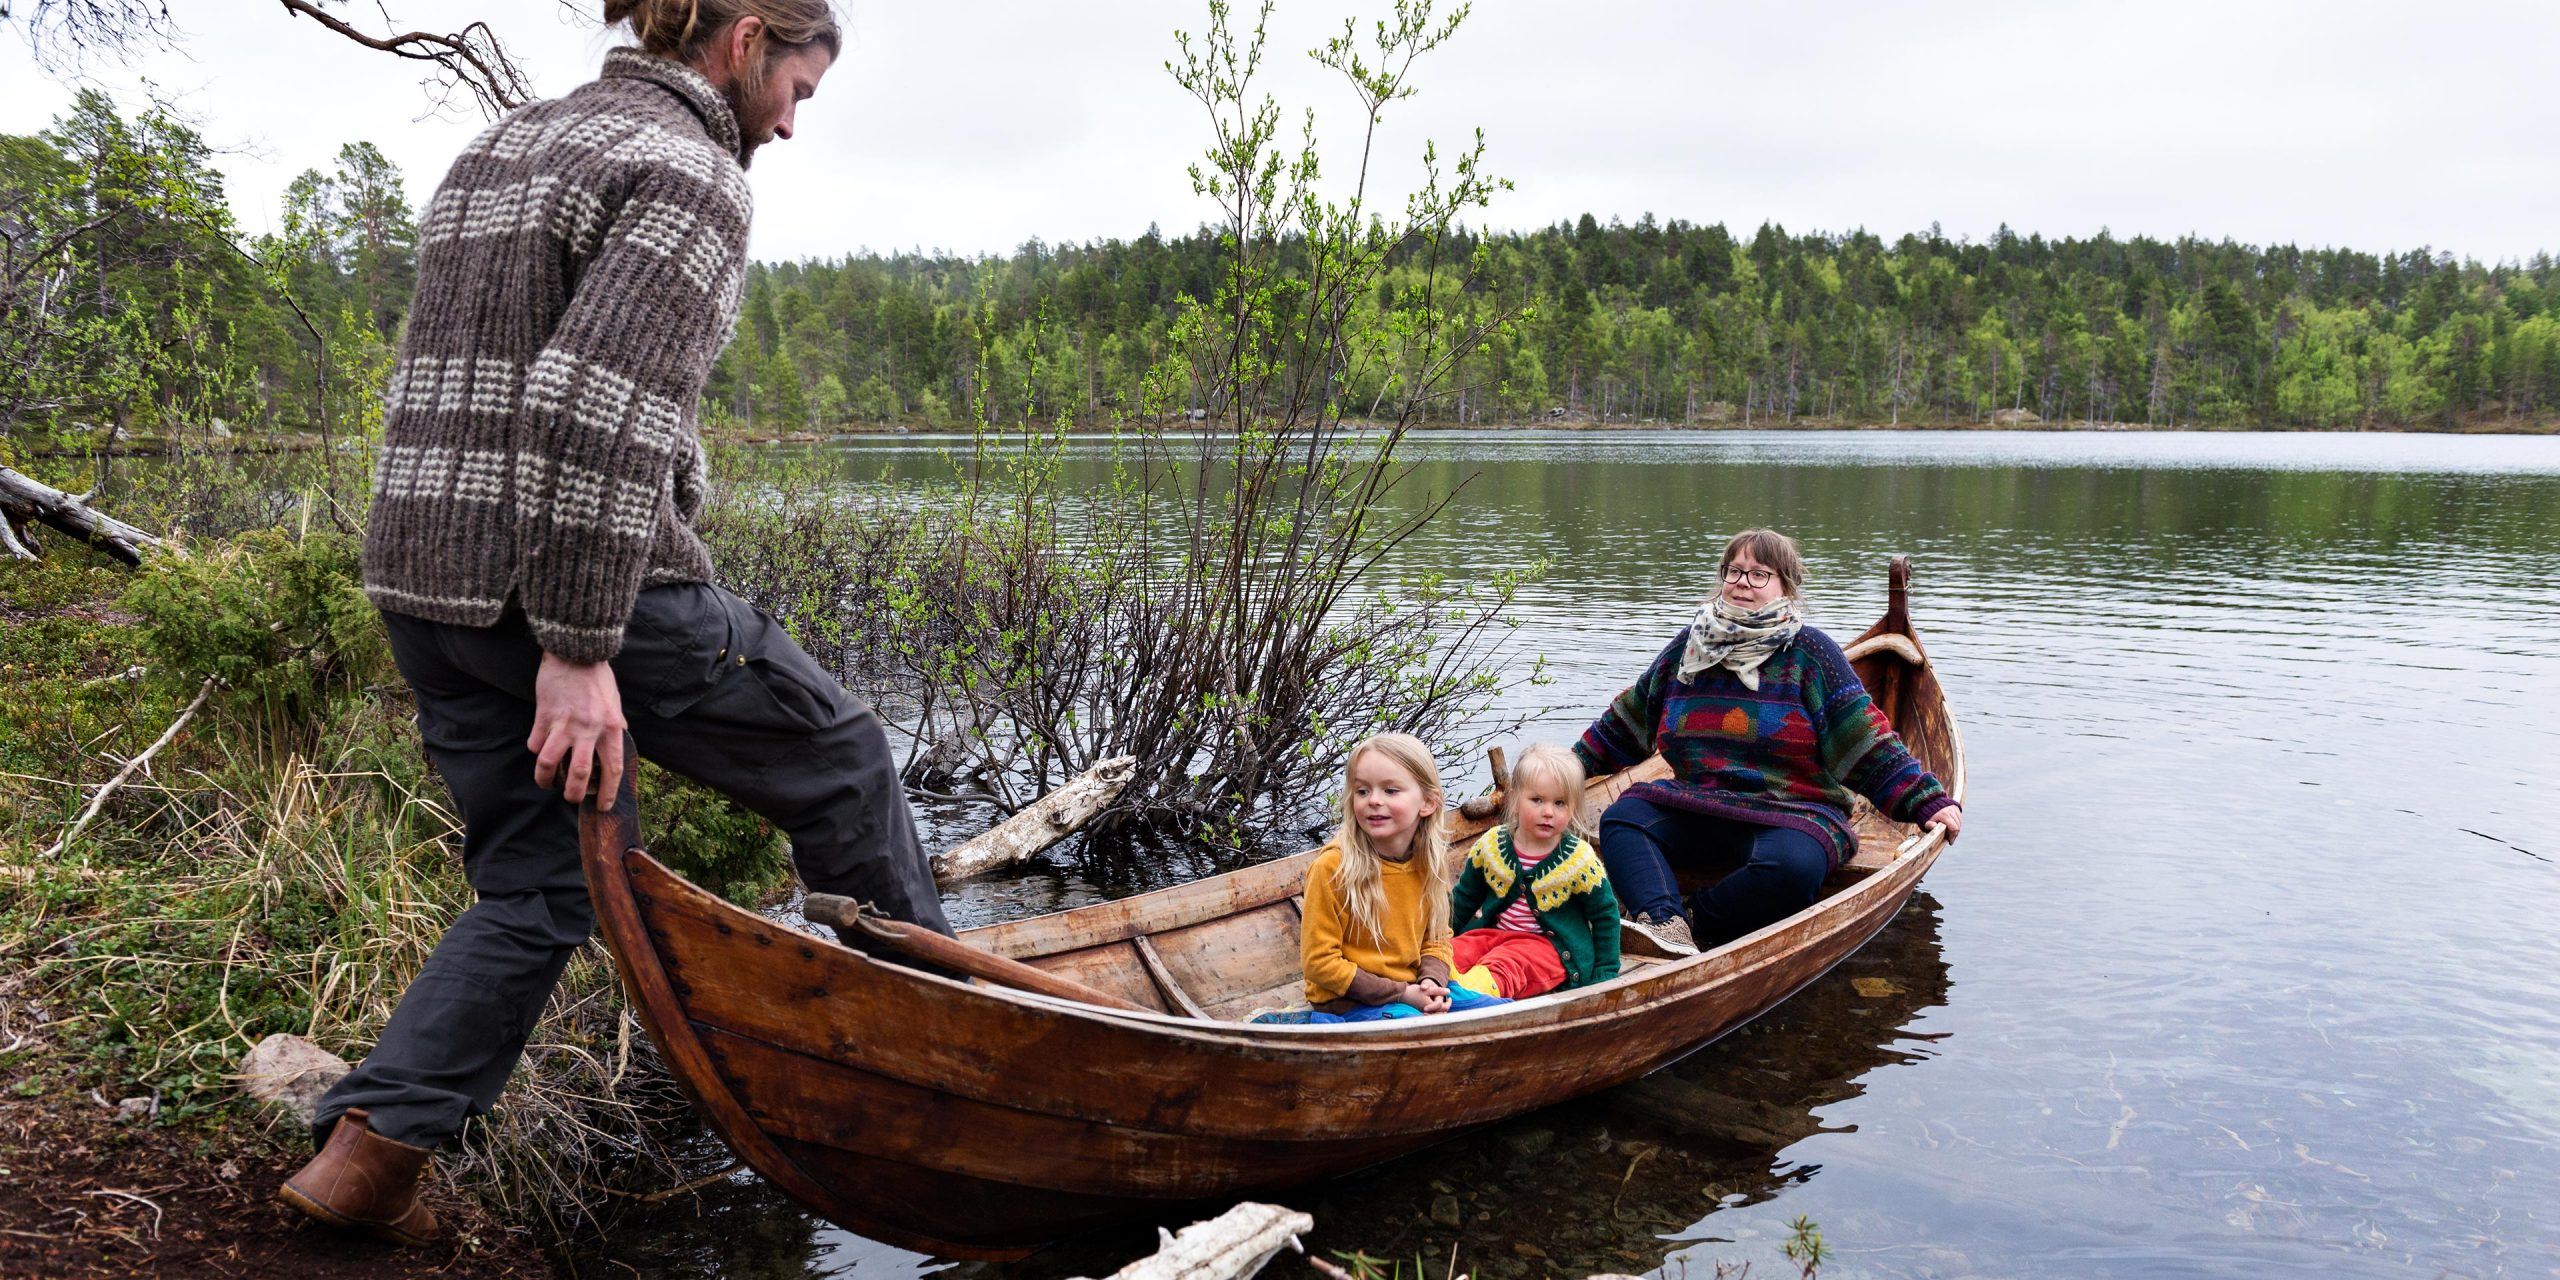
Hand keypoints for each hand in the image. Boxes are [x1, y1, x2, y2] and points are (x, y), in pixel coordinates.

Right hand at [531, 653, 626, 804]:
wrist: (576, 652)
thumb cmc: (597, 678)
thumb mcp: (615, 703)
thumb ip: (616, 726)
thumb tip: (617, 745)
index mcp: (612, 727)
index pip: (612, 768)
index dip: (607, 792)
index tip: (602, 806)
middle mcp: (589, 729)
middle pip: (579, 773)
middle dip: (573, 794)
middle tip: (570, 799)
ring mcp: (564, 723)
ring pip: (548, 762)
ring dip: (544, 779)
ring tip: (546, 783)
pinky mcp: (543, 716)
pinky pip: (535, 743)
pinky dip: (535, 750)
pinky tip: (539, 749)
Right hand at [1405, 980, 1450, 1013]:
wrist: (1401, 995)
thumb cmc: (1414, 992)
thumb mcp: (1427, 989)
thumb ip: (1438, 991)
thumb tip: (1449, 991)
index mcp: (1431, 1006)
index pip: (1444, 1007)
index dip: (1448, 1003)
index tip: (1450, 998)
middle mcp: (1428, 1012)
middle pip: (1441, 1014)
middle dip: (1446, 1008)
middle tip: (1448, 1001)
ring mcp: (1424, 1014)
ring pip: (1436, 1015)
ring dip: (1441, 1011)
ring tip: (1443, 1004)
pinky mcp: (1421, 1014)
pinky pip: (1431, 1016)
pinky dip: (1435, 1012)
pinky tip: (1436, 1007)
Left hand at [1925, 803, 1962, 840]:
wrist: (1929, 804)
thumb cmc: (1928, 816)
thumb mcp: (1927, 822)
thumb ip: (1930, 825)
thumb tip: (1933, 826)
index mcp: (1944, 815)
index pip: (1954, 828)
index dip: (1953, 836)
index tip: (1950, 842)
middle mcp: (1951, 810)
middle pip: (1958, 826)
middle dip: (1954, 834)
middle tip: (1948, 838)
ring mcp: (1954, 808)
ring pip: (1959, 823)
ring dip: (1955, 829)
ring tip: (1949, 832)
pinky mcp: (1956, 808)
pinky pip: (1959, 818)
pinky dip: (1956, 824)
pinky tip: (1950, 826)